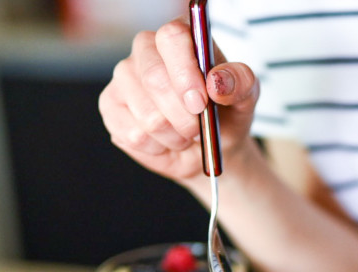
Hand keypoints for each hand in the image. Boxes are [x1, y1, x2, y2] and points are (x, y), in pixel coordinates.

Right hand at [98, 19, 259, 181]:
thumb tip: (217, 81)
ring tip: (186, 134)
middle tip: (199, 127)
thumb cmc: (226, 114)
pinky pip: (134, 135)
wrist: (210, 148)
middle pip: (154, 78)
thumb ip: (240, 82)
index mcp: (180, 38)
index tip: (201, 102)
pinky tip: (167, 141)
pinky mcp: (111, 107)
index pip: (172, 37)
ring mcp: (124, 78)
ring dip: (176, 136)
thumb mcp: (246, 97)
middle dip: (184, 115)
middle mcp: (146, 51)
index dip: (185, 72)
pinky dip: (159, 147)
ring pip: (147, 115)